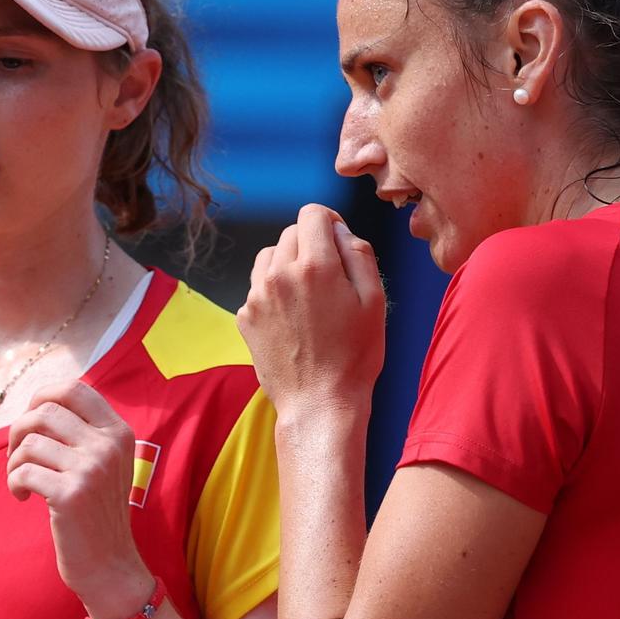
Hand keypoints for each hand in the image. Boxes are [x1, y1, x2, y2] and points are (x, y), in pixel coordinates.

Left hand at [6, 381, 153, 618]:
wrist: (109, 565)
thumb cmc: (96, 513)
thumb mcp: (103, 464)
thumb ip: (82, 432)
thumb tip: (35, 405)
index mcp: (118, 432)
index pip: (73, 389)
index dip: (42, 396)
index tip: (31, 420)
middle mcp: (108, 446)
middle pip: (44, 411)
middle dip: (19, 430)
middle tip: (18, 455)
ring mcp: (92, 469)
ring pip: (30, 442)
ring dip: (14, 461)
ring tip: (21, 481)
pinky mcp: (71, 494)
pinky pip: (22, 471)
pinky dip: (14, 483)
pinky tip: (23, 497)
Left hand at [237, 204, 385, 422]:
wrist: (319, 404)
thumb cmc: (353, 357)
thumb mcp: (375, 302)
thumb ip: (359, 254)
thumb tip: (340, 230)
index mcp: (316, 266)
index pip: (312, 214)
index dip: (329, 221)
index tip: (336, 239)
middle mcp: (280, 274)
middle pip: (291, 234)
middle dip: (310, 245)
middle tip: (329, 278)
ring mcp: (257, 296)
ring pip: (269, 257)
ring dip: (288, 264)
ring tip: (308, 296)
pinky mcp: (245, 318)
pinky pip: (258, 288)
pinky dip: (273, 293)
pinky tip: (293, 320)